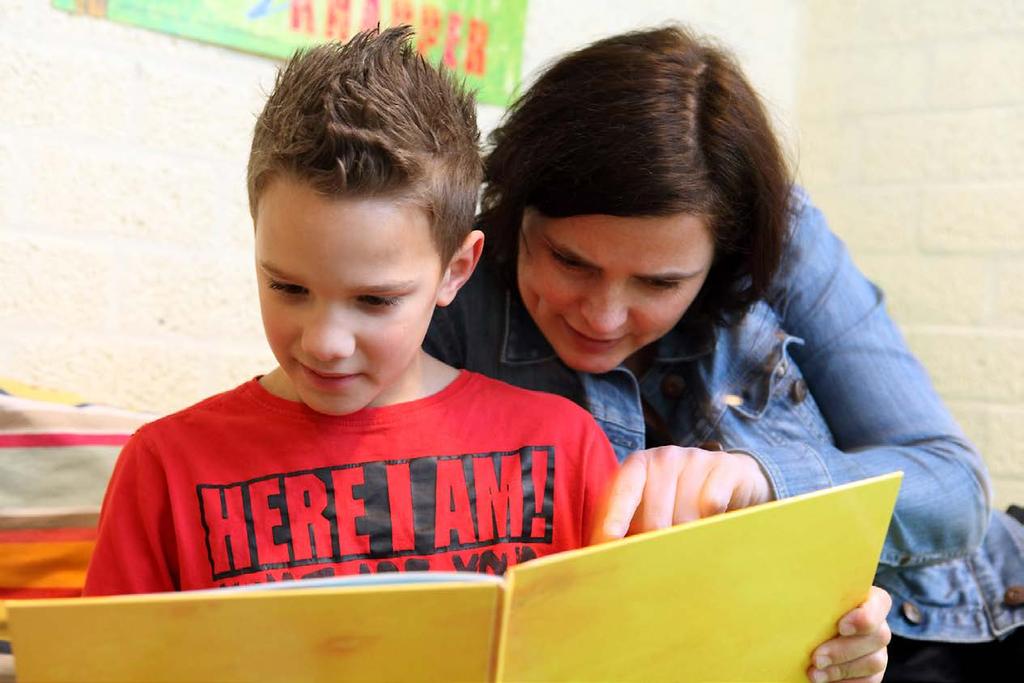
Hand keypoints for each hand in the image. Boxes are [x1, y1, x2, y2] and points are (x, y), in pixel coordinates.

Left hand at [590, 445, 773, 543]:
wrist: (734, 477)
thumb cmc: (682, 498)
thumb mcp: (652, 505)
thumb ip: (628, 526)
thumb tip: (604, 556)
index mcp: (638, 465)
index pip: (621, 495)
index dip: (611, 524)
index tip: (605, 550)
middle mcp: (663, 458)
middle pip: (654, 518)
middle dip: (655, 547)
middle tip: (658, 568)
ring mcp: (695, 460)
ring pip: (684, 519)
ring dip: (687, 540)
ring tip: (690, 546)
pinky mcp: (725, 468)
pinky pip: (712, 508)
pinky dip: (711, 525)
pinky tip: (713, 526)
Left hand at [807, 586, 891, 682]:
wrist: (809, 636)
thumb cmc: (809, 612)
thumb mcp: (812, 602)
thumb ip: (814, 600)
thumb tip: (791, 599)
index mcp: (867, 601)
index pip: (880, 603)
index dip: (864, 617)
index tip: (841, 627)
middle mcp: (878, 625)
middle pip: (877, 636)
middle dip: (843, 650)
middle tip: (816, 658)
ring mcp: (877, 650)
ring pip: (874, 661)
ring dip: (841, 670)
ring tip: (814, 673)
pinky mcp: (873, 672)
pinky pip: (870, 681)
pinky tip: (825, 682)